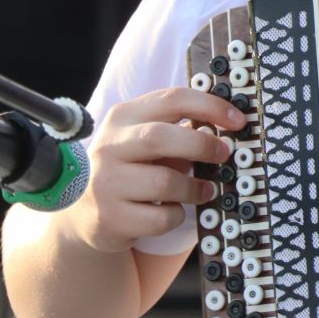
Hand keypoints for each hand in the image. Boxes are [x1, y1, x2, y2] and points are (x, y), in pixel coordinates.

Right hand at [69, 87, 245, 254]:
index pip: (170, 99)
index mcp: (122, 118)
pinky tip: (172, 211)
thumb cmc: (126, 169)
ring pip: (164, 182)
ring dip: (194, 188)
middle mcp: (110, 146)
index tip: (237, 120)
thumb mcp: (141, 140)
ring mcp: (107, 183)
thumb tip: (225, 129)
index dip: (210, 106)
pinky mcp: (111, 218)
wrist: (81, 211)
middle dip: (201, 145)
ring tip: (204, 190)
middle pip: (159, 137)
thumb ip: (174, 130)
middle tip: (224, 155)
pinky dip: (176, 215)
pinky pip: (160, 218)